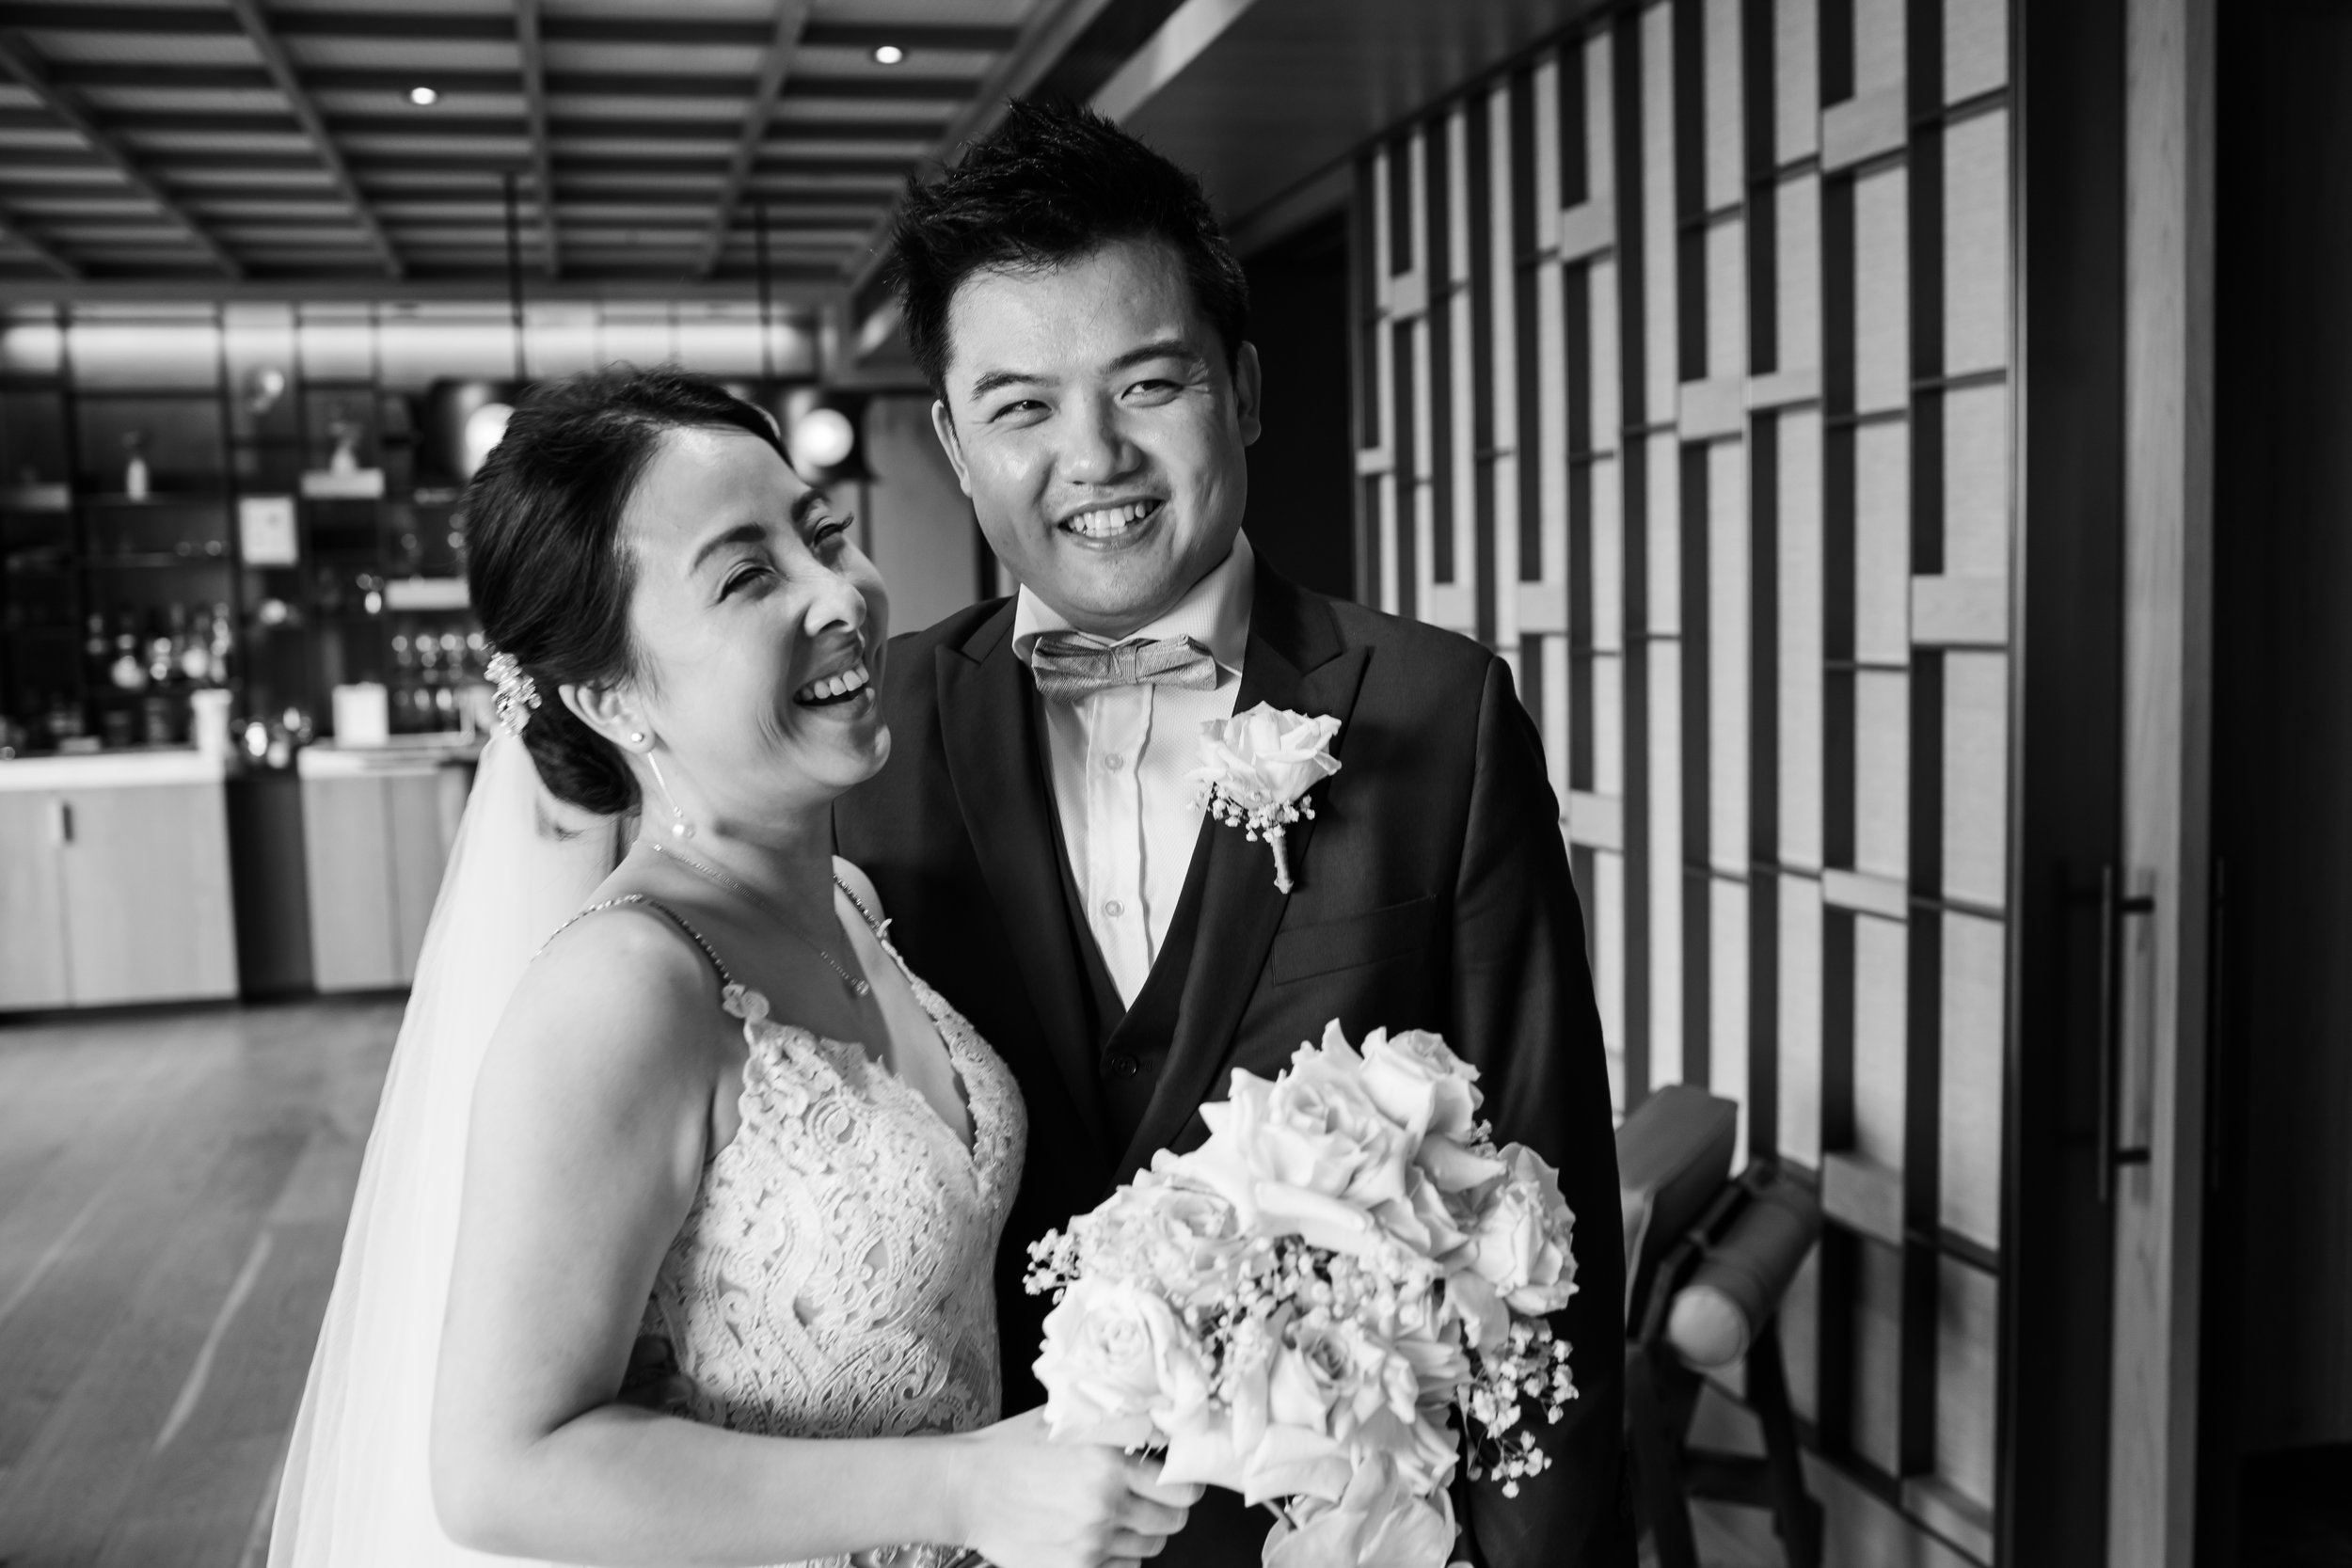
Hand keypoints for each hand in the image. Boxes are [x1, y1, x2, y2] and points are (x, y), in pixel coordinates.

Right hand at [946, 1409, 1202, 1567]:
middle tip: (1152, 1495)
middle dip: (1169, 1508)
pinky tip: (1099, 1535)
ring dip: (1143, 1531)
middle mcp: (1105, 1507)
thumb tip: (1159, 1421)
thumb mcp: (1066, 1422)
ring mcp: (1090, 1544)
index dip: (1185, 1482)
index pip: (1182, 1487)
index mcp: (1108, 1464)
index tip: (1178, 1477)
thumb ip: (1113, 1426)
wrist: (965, 1489)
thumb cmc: (1012, 1448)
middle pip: (1172, 1521)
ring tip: (1119, 1512)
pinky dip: (1120, 1554)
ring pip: (1150, 1547)